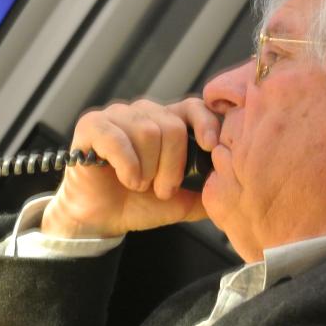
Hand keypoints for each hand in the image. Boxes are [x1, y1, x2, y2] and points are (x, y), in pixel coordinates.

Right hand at [42, 98, 219, 238]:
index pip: (193, 106)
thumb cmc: (137, 204)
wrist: (100, 219)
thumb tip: (235, 187)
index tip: (211, 146)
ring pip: (147, 132)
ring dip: (147, 169)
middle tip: (162, 189)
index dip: (205, 122)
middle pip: (171, 125)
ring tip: (139, 186)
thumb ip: (206, 191)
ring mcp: (116, 116)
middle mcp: (142, 113)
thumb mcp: (181, 201)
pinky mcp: (91, 126)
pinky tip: (127, 179)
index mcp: (165, 123)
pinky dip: (127, 165)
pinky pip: (116, 137)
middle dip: (172, 165)